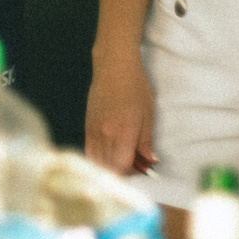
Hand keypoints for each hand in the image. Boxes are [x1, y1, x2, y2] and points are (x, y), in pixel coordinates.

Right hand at [83, 53, 158, 176]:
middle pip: (110, 168)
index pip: (124, 166)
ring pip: (97, 162)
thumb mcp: (148, 114)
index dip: (135, 172)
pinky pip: (90, 151)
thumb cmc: (135, 87)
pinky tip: (110, 153)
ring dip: (111, 167)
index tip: (144, 168)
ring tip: (124, 159)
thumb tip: (150, 161)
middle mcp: (105, 134)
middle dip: (124, 172)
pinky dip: (99, 158)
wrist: (113, 66)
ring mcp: (93, 130)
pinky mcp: (87, 125)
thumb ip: (146, 141)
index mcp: (123, 131)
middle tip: (136, 164)